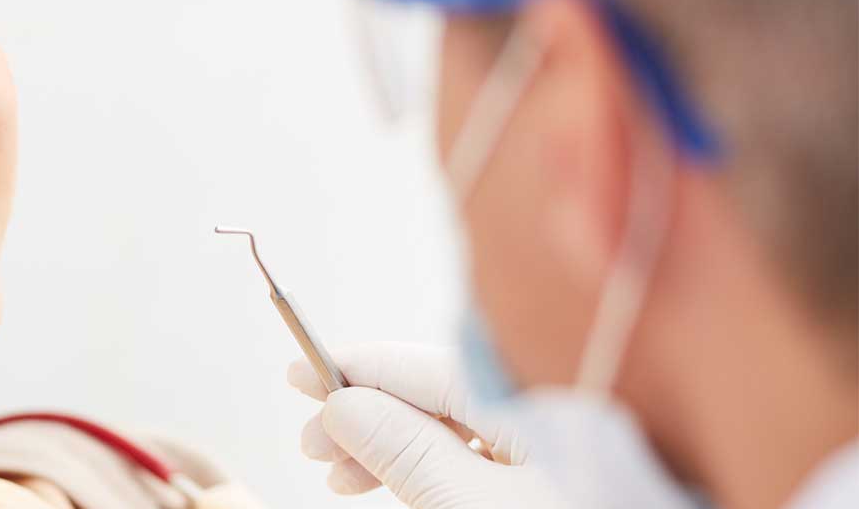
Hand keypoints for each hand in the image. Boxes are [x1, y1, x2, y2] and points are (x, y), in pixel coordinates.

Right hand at [287, 343, 566, 508]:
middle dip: (368, 417)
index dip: (359, 369)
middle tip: (313, 446)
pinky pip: (483, 458)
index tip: (301, 376)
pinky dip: (431, 468)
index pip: (432, 367)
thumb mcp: (471, 508)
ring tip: (342, 480)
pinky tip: (395, 485)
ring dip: (391, 448)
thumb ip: (406, 452)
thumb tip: (344, 404)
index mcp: (544, 405)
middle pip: (440, 396)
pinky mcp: (559, 483)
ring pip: (456, 431)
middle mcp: (557, 417)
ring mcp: (561, 452)